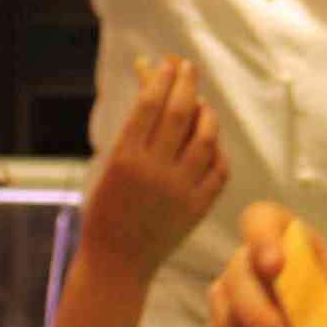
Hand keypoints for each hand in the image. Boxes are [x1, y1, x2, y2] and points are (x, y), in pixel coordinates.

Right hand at [78, 56, 227, 273]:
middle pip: (180, 113)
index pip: (149, 104)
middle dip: (187, 84)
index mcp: (125, 158)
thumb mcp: (111, 165)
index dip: (162, 79)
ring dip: (206, 114)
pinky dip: (217, 149)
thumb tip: (153, 86)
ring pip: (206, 137)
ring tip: (201, 105)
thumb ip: (134, 131)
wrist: (118, 260)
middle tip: (189, 69)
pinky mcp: (198, 207)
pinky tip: (210, 141)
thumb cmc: (107, 209)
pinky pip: (218, 168)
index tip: (168, 65)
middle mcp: (154, 171)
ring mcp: (180, 190)